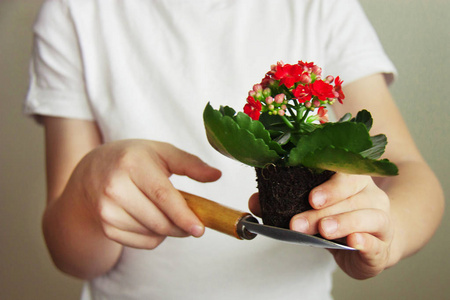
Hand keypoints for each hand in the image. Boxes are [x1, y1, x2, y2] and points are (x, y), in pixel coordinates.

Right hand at [66, 139, 221, 249]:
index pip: (162, 195)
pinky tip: (150, 218)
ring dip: (169, 229)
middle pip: (159, 220)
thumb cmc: (134, 159)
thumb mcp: (162, 152)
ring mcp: (107, 210)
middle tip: (192, 220)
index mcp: (132, 164)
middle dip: (181, 225)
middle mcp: (115, 187)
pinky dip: (155, 236)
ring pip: (153, 233)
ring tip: (165, 211)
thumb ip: (191, 164)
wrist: (92, 171)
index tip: (200, 228)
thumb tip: (217, 175)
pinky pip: (142, 243)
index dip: (183, 214)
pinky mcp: (106, 227)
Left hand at [249, 173, 393, 278]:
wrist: (369, 246)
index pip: (342, 170)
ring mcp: (380, 218)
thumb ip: (282, 203)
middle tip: (300, 221)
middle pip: (352, 193)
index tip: (309, 196)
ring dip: (343, 222)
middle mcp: (370, 194)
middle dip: (325, 206)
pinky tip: (353, 242)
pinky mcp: (383, 244)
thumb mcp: (310, 210)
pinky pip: (378, 240)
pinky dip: (366, 241)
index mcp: (350, 179)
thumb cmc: (336, 222)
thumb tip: (254, 201)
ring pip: (367, 215)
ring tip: (323, 230)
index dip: (327, 182)